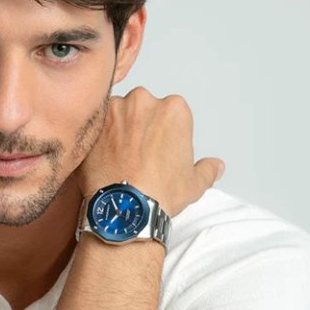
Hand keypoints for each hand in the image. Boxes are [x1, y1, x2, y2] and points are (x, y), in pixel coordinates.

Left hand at [73, 87, 223, 216]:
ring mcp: (116, 109)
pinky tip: (104, 157)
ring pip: (119, 113)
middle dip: (142, 126)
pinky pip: (97, 124)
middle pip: (144, 108)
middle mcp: (144, 101)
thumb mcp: (195, 183)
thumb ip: (207, 169)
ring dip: (119, 129)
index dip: (167, 133)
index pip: (171, 113)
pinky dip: (100, 136)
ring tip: (121, 157)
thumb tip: (215, 167)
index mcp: (174, 109)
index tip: (162, 150)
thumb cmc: (158, 193)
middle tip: (141, 154)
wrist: (125, 207)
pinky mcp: (94, 123)